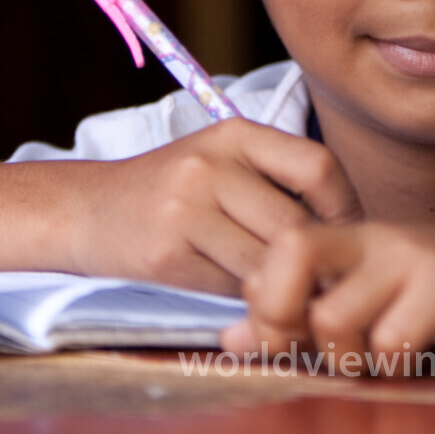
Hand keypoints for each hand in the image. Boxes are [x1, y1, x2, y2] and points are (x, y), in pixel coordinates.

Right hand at [66, 119, 362, 292]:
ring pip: (266, 262)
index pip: (317, 165)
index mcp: (235, 134)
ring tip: (293, 297)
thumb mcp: (221, 161)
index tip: (346, 235)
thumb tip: (348, 231)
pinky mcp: (166, 253)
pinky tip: (249, 301)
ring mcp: (185, 208)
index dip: (345, 206)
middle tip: (326, 281)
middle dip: (316, 260)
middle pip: (294, 223)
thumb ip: (275, 181)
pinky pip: (230, 287)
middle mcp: (210, 165)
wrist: (86, 209)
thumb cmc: (172, 190)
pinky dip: (248, 300)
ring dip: (285, 289)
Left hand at [221, 222, 434, 356]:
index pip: (277, 252)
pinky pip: (392, 341)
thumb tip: (234, 341)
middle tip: (311, 355)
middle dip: (281, 318)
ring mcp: (414, 257)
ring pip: (334, 316)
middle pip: (290, 256)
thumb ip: (313, 313)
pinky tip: (420, 362)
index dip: (263, 306)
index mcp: (356, 237)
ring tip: (379, 364)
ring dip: (346, 360)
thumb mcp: (384, 298)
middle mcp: (378, 236)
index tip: (284, 345)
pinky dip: (396, 367)